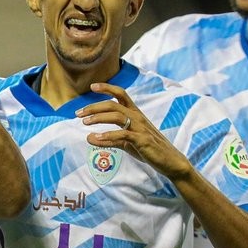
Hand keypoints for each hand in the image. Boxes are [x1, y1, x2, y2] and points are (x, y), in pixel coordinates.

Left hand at [76, 82, 191, 179]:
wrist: (169, 161)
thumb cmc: (147, 148)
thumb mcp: (125, 143)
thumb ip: (108, 139)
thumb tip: (88, 137)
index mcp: (134, 113)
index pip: (121, 94)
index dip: (107, 88)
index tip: (92, 87)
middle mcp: (137, 117)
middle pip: (113, 105)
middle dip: (93, 107)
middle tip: (78, 114)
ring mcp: (140, 127)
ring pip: (117, 116)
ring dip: (98, 118)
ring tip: (85, 123)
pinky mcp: (142, 140)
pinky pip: (123, 134)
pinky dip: (108, 135)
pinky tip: (96, 138)